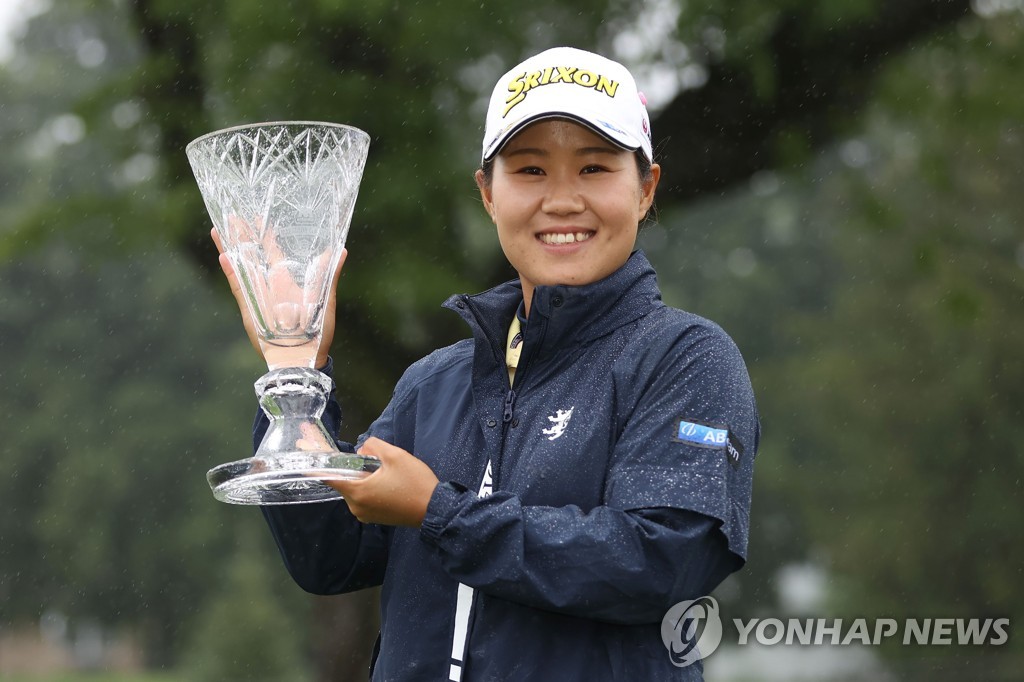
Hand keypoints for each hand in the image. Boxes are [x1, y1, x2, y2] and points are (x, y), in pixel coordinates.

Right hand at [212, 228, 345, 368]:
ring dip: (231, 248)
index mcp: (286, 281)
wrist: (303, 358)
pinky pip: (239, 287)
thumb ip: (329, 275)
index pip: (273, 252)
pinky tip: (225, 255)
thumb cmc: (318, 331)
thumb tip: (341, 250)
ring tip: (220, 228)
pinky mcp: (250, 309)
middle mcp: (270, 285)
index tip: (259, 216)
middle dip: (243, 236)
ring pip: (241, 267)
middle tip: (233, 214)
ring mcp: (258, 296)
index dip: (266, 235)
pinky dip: (232, 272)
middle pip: (253, 255)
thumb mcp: (325, 300)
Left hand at [328, 437, 439, 526]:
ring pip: (355, 489)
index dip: (319, 462)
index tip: (311, 449)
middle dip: (353, 469)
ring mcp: (365, 515)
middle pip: (344, 482)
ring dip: (364, 478)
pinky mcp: (375, 518)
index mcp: (357, 492)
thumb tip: (362, 450)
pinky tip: (387, 483)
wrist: (434, 509)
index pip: (329, 477)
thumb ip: (373, 446)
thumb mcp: (395, 455)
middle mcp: (356, 506)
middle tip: (373, 460)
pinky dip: (370, 488)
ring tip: (386, 472)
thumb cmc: (414, 482)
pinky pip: (364, 498)